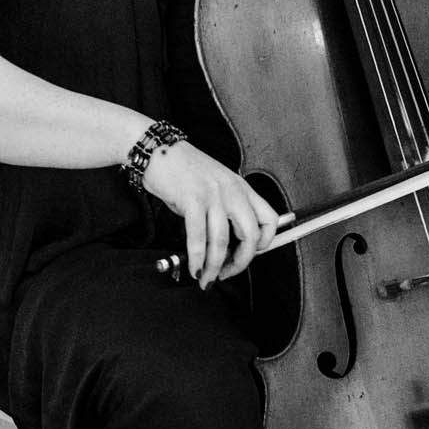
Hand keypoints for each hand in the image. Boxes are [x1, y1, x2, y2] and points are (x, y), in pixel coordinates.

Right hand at [141, 141, 281, 288]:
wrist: (159, 151)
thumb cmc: (184, 171)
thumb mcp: (215, 186)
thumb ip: (225, 210)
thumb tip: (226, 245)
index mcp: (242, 188)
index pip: (270, 220)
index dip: (264, 245)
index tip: (248, 256)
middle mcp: (233, 191)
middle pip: (251, 236)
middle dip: (239, 263)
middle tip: (226, 274)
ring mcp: (213, 195)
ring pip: (222, 242)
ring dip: (214, 267)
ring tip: (206, 278)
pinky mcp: (192, 200)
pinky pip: (198, 238)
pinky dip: (196, 258)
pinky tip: (193, 266)